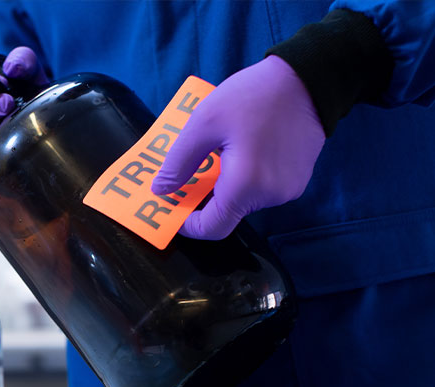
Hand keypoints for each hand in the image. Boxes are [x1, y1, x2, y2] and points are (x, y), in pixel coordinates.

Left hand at [151, 55, 325, 239]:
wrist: (309, 75)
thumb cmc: (255, 95)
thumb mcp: (204, 123)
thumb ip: (178, 163)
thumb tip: (160, 191)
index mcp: (246, 186)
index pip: (212, 228)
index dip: (188, 225)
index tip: (173, 207)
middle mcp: (270, 195)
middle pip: (227, 212)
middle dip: (203, 196)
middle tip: (187, 172)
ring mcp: (288, 189)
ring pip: (243, 199)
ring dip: (224, 182)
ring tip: (216, 151)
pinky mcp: (297, 179)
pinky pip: (261, 188)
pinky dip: (243, 176)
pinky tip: (239, 149)